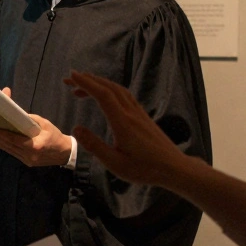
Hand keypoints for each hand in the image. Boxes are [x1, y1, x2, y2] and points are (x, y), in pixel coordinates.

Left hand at [0, 87, 72, 166]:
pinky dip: (6, 148)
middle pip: (10, 146)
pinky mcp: (28, 162)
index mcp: (35, 145)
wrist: (65, 153)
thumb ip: (30, 120)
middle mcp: (30, 155)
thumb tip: (16, 114)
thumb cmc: (55, 136)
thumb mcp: (45, 124)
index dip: (2, 135)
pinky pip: (14, 154)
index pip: (14, 140)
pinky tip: (0, 143)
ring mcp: (28, 160)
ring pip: (10, 151)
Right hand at [64, 71, 191, 186]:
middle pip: (110, 88)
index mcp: (122, 122)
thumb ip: (94, 145)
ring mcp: (139, 114)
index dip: (86, 83)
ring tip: (84, 86)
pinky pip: (125, 96)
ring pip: (119, 90)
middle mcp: (131, 113)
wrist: (175, 168)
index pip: (103, 95)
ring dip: (100, 83)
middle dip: (89, 80)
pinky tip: (106, 96)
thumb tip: (76, 128)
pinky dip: (111, 90)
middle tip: (70, 79)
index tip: (72, 76)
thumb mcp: (115, 163)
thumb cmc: (144, 169)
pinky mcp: (144, 117)